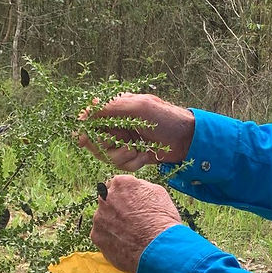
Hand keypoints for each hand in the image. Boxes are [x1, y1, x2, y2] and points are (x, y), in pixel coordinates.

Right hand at [77, 92, 194, 170]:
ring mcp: (122, 141)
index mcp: (115, 108)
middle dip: (106, 148)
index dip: (85, 131)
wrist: (187, 140)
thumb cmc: (165, 118)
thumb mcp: (137, 107)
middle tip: (124, 146)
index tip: (84, 139)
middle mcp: (115, 125)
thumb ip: (110, 108)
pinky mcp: (131, 156)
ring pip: (105, 156)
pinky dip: (132, 163)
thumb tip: (84, 113)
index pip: (88, 119)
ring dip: (122, 157)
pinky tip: (145, 156)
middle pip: (92, 142)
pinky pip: (120, 165)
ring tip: (138, 151)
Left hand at [91, 175, 182, 272]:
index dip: (126, 196)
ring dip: (113, 224)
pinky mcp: (96, 236)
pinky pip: (102, 236)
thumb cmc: (162, 220)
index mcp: (121, 183)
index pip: (117, 185)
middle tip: (131, 220)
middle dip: (117, 209)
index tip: (132, 204)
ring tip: (131, 235)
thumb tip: (134, 188)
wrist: (158, 248)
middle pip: (108, 201)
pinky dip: (111, 239)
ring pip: (103, 219)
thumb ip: (140, 187)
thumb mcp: (158, 193)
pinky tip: (125, 244)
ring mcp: (99, 218)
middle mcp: (105, 198)